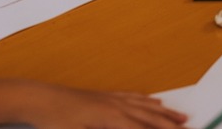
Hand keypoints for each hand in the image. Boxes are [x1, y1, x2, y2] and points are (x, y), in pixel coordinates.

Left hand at [25, 83, 188, 128]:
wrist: (39, 98)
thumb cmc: (56, 121)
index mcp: (113, 119)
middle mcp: (116, 106)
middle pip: (152, 117)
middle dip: (173, 125)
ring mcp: (110, 98)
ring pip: (145, 105)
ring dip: (165, 112)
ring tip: (182, 117)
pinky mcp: (103, 95)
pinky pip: (132, 97)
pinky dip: (147, 100)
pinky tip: (152, 100)